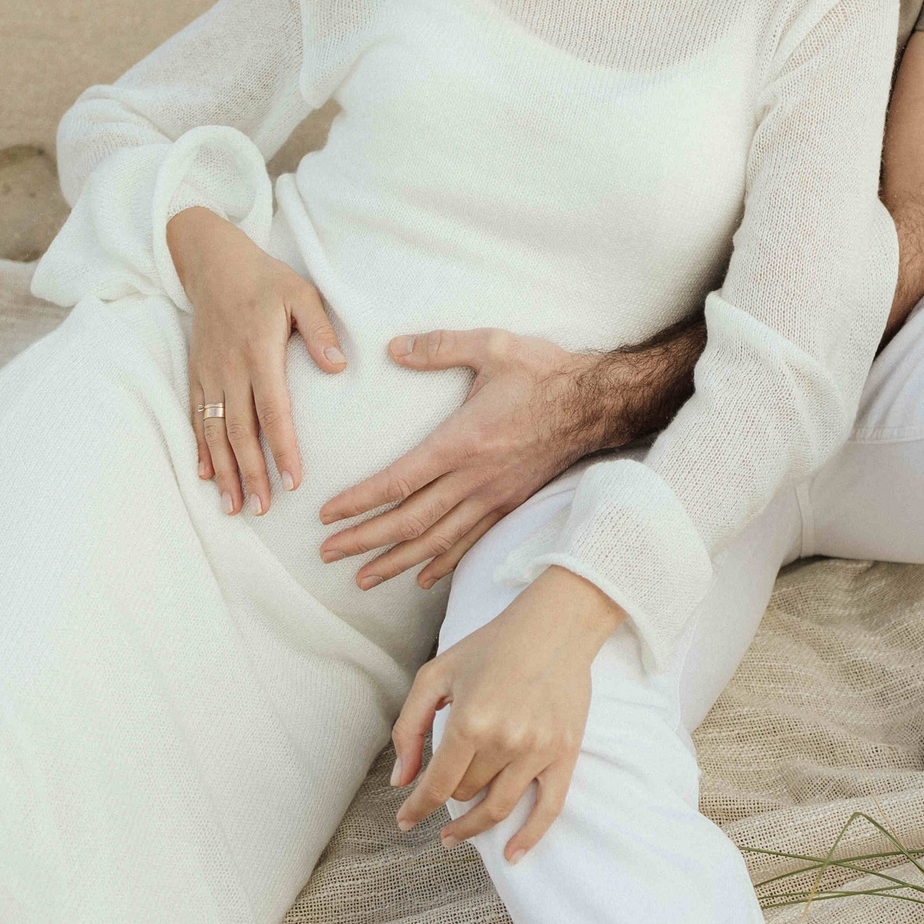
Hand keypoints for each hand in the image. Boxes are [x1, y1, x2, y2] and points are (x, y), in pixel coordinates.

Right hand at [166, 206, 344, 516]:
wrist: (212, 261)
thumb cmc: (265, 278)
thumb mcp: (301, 292)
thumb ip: (320, 329)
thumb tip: (338, 367)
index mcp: (259, 351)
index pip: (273, 410)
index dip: (281, 448)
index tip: (292, 481)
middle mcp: (229, 368)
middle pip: (239, 431)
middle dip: (250, 473)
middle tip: (261, 510)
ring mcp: (209, 373)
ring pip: (214, 431)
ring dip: (223, 471)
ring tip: (232, 505)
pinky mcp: (196, 373)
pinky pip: (196, 416)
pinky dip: (200, 448)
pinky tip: (207, 475)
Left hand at [317, 328, 596, 589]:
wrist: (596, 402)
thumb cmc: (543, 372)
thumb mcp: (492, 345)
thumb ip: (440, 346)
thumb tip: (393, 348)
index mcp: (463, 441)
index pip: (399, 480)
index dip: (360, 501)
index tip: (327, 515)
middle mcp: (476, 478)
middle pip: (410, 521)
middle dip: (365, 541)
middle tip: (327, 554)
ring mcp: (495, 496)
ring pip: (438, 541)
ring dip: (396, 561)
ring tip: (363, 578)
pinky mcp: (511, 503)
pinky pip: (471, 542)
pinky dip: (443, 562)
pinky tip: (422, 577)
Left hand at [390, 566, 623, 862]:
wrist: (555, 625)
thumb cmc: (491, 645)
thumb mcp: (436, 674)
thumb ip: (409, 726)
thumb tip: (400, 780)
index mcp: (469, 720)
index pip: (437, 784)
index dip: (416, 808)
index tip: (405, 821)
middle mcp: (504, 741)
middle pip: (466, 792)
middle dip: (448, 795)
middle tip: (440, 794)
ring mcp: (538, 750)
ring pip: (497, 807)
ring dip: (473, 826)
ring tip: (455, 834)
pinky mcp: (564, 753)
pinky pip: (548, 809)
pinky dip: (529, 837)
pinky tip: (511, 854)